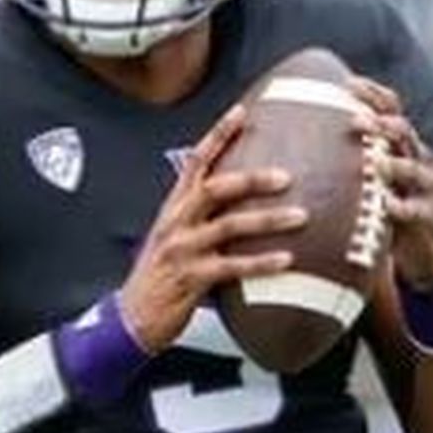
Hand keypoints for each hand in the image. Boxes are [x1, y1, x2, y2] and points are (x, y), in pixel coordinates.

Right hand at [117, 105, 307, 350]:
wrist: (131, 319)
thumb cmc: (157, 280)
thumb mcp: (172, 240)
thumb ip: (200, 220)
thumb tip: (239, 207)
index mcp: (172, 209)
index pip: (194, 161)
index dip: (217, 135)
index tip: (242, 112)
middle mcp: (176, 223)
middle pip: (215, 187)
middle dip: (252, 178)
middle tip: (287, 175)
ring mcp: (182, 250)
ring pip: (229, 225)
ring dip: (267, 219)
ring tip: (301, 216)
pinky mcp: (191, 279)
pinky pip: (232, 266)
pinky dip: (261, 263)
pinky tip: (287, 260)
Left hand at [351, 78, 432, 290]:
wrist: (427, 254)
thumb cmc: (390, 213)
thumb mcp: (372, 183)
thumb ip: (349, 161)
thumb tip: (300, 142)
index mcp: (402, 144)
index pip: (391, 108)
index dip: (372, 94)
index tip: (346, 84)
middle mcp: (419, 158)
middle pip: (402, 131)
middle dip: (380, 124)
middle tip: (354, 121)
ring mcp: (428, 186)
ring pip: (413, 167)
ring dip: (393, 164)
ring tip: (374, 164)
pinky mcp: (431, 215)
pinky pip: (416, 209)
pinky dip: (402, 207)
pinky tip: (388, 206)